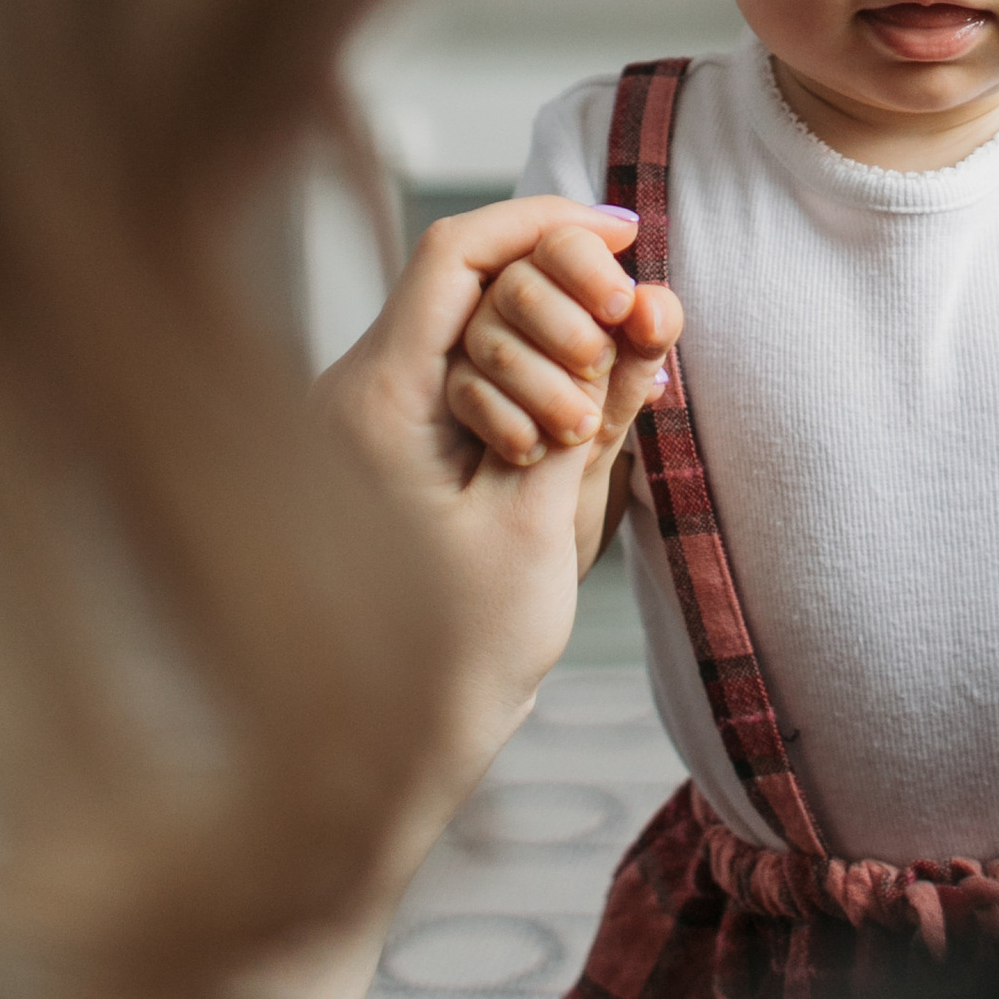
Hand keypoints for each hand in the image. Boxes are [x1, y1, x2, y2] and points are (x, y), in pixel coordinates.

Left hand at [246, 197, 682, 998]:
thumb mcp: (541, 533)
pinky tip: (575, 431)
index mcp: (372, 403)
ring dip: (551, 355)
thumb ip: (591, 416)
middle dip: (565, 301)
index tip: (625, 231)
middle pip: (472, 284)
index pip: (457, 252)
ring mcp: (366, 429)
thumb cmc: (442, 677)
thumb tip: (644, 317)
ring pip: (473, 336)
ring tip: (599, 418)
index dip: (546, 222)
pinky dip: (525, 392)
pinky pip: (463, 387)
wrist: (366, 776)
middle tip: (637, 340)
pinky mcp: (387, 460)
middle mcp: (354, 398)